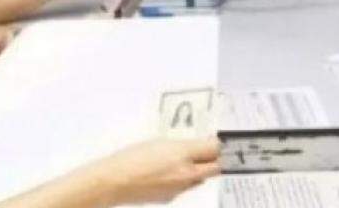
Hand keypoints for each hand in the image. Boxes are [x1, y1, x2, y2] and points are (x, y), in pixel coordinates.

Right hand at [99, 138, 221, 204]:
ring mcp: (179, 189)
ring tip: (186, 159)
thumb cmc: (133, 158)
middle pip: (214, 167)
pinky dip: (183, 178)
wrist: (113, 182)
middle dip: (217, 158)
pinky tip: (169, 171)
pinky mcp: (171, 198)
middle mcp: (186, 174)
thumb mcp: (162, 143)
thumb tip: (206, 144)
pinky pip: (185, 186)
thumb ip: (186, 145)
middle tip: (214, 150)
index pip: (215, 149)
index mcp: (183, 154)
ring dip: (200, 169)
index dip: (222, 144)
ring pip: (200, 177)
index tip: (225, 140)